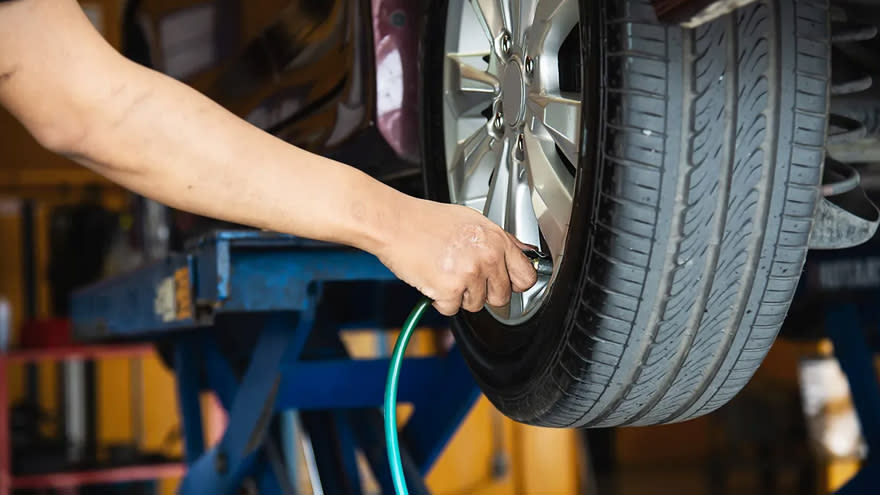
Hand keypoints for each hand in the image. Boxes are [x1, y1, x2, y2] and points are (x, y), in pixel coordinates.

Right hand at [378, 197, 537, 315]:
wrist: (395, 224)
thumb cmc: (427, 220)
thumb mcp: (472, 220)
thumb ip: (498, 240)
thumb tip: (519, 253)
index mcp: (496, 239)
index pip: (525, 276)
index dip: (515, 284)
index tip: (507, 284)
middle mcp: (487, 257)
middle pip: (501, 297)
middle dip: (484, 292)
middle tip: (466, 278)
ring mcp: (469, 275)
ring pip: (476, 305)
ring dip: (461, 296)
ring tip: (445, 273)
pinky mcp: (450, 290)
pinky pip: (452, 309)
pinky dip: (441, 300)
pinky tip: (434, 280)